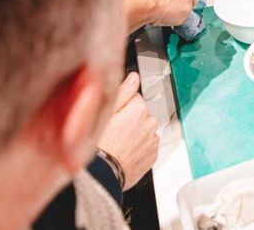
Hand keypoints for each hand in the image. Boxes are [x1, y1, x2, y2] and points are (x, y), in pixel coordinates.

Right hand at [97, 73, 157, 189]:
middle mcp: (150, 122)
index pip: (133, 98)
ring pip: (143, 130)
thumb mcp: (104, 113)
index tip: (112, 118)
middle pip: (140, 114)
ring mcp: (152, 140)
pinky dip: (138, 148)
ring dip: (134, 134)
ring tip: (116, 144)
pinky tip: (123, 153)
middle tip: (112, 132)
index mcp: (138, 108)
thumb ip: (123, 92)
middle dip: (129, 120)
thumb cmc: (100, 145)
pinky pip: (146, 146)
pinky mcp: (153, 156)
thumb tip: (134, 77)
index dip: (120, 107)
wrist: (103, 175)